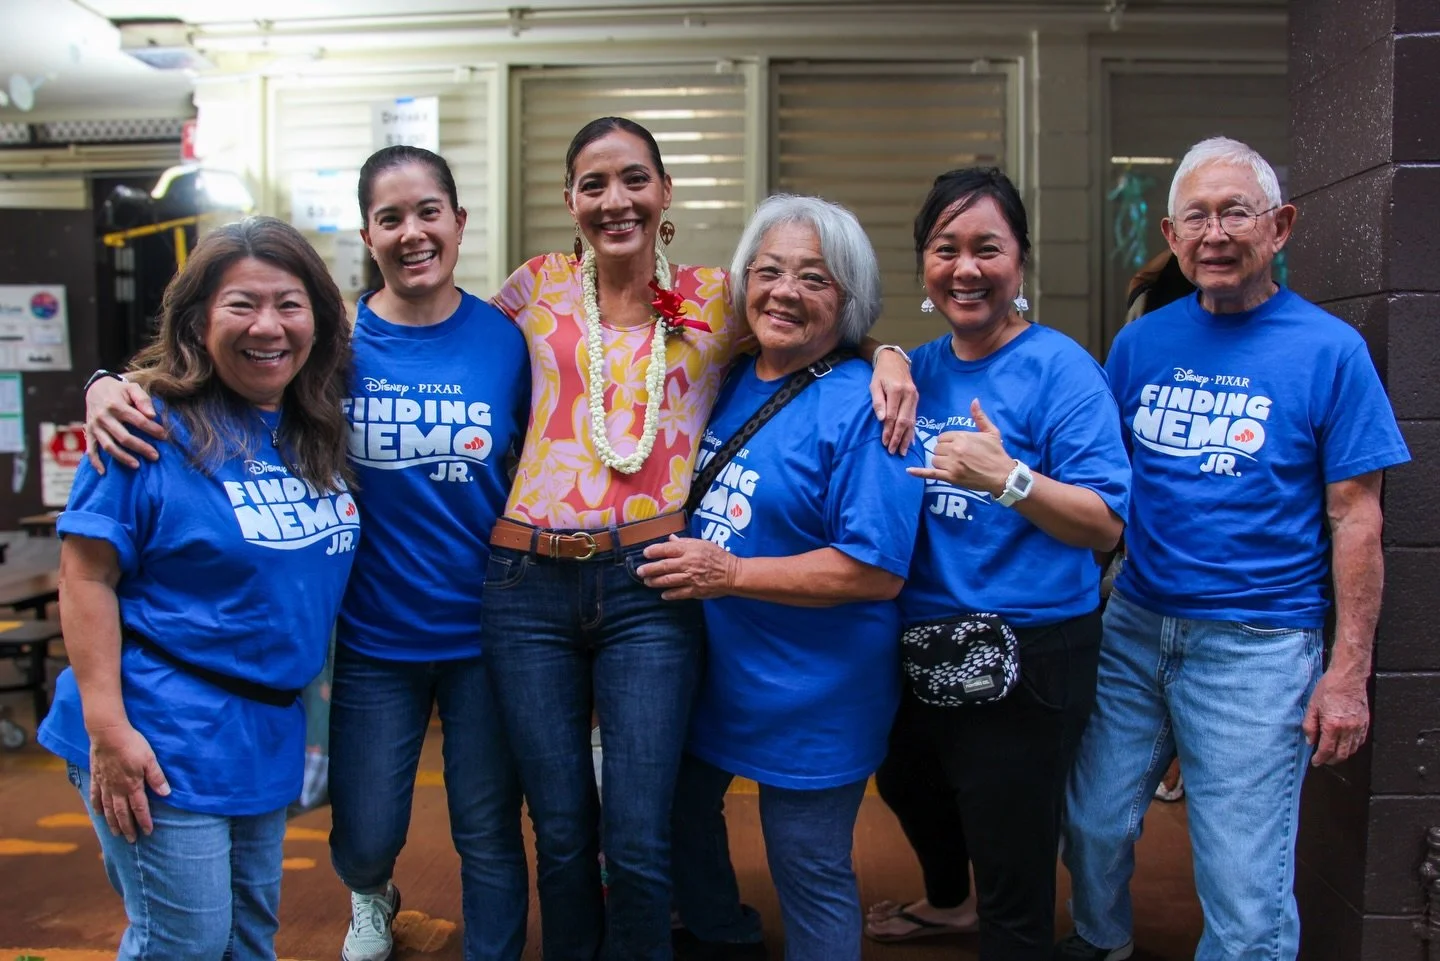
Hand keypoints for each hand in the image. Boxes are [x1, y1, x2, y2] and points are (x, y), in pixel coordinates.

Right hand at [86, 378, 164, 472]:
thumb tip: (153, 415)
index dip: (152, 429)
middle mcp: (103, 417)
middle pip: (124, 437)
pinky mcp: (89, 432)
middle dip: (141, 448)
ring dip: (123, 457)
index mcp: (115, 405)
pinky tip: (104, 472)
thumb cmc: (119, 390)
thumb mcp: (132, 388)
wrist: (95, 387)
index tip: (164, 436)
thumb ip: (143, 400)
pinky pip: (90, 450)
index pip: (138, 421)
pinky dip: (95, 462)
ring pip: (108, 446)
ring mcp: (95, 426)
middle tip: (156, 456)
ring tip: (137, 465)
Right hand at [88, 724, 170, 842]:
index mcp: (132, 785)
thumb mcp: (150, 759)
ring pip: (108, 809)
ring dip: (112, 823)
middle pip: (122, 813)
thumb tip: (166, 794)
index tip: (148, 832)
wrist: (108, 734)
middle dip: (127, 828)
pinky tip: (98, 814)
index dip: (144, 821)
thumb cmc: (132, 744)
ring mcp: (105, 784)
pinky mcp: (96, 777)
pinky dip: (96, 807)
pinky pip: (95, 796)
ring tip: (115, 834)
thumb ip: (157, 778)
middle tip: (131, 840)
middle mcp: (117, 789)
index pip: (139, 809)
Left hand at [636, 535, 739, 600]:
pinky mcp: (695, 590)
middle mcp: (688, 564)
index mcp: (689, 550)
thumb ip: (685, 542)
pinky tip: (663, 594)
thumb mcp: (702, 543)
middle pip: (664, 566)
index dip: (654, 551)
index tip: (645, 553)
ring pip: (668, 581)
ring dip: (655, 582)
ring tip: (647, 582)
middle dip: (649, 568)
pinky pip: (679, 593)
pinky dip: (669, 594)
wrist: (732, 574)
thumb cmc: (718, 556)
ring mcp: (690, 578)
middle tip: (639, 571)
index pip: (667, 549)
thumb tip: (670, 539)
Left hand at [869, 351, 917, 455]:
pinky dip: (912, 430)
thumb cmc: (881, 374)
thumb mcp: (874, 385)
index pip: (893, 415)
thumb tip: (882, 419)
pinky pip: (915, 417)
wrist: (895, 360)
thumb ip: (878, 401)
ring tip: (903, 451)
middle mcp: (909, 394)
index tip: (884, 442)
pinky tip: (911, 441)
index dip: (888, 430)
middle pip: (904, 421)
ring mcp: (914, 397)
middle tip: (893, 451)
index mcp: (897, 390)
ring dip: (907, 438)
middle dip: (898, 438)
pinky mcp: (916, 399)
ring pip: (912, 421)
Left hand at [906, 399, 1012, 493]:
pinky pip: (930, 473)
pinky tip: (909, 471)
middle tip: (957, 457)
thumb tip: (974, 400)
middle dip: (944, 452)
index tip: (956, 447)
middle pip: (937, 448)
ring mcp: (952, 464)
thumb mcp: (991, 432)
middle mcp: (955, 449)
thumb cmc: (997, 453)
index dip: (948, 442)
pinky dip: (919, 472)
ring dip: (941, 462)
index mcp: (962, 436)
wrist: (1003, 475)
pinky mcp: (950, 477)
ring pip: (934, 459)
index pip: (943, 437)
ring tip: (954, 465)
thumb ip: (979, 417)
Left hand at [1303, 667, 1369, 765]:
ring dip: (1342, 755)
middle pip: (1341, 754)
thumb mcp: (1312, 706)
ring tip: (1333, 754)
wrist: (1348, 677)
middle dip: (1331, 760)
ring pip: (1352, 750)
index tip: (1316, 762)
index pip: (1327, 750)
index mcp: (1332, 725)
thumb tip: (1310, 741)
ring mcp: (1359, 727)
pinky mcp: (1366, 723)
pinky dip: (1353, 747)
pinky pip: (1360, 741)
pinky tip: (1346, 744)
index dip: (1320, 759)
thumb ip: (1310, 726)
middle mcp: (1348, 729)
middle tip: (1323, 760)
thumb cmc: (1329, 688)